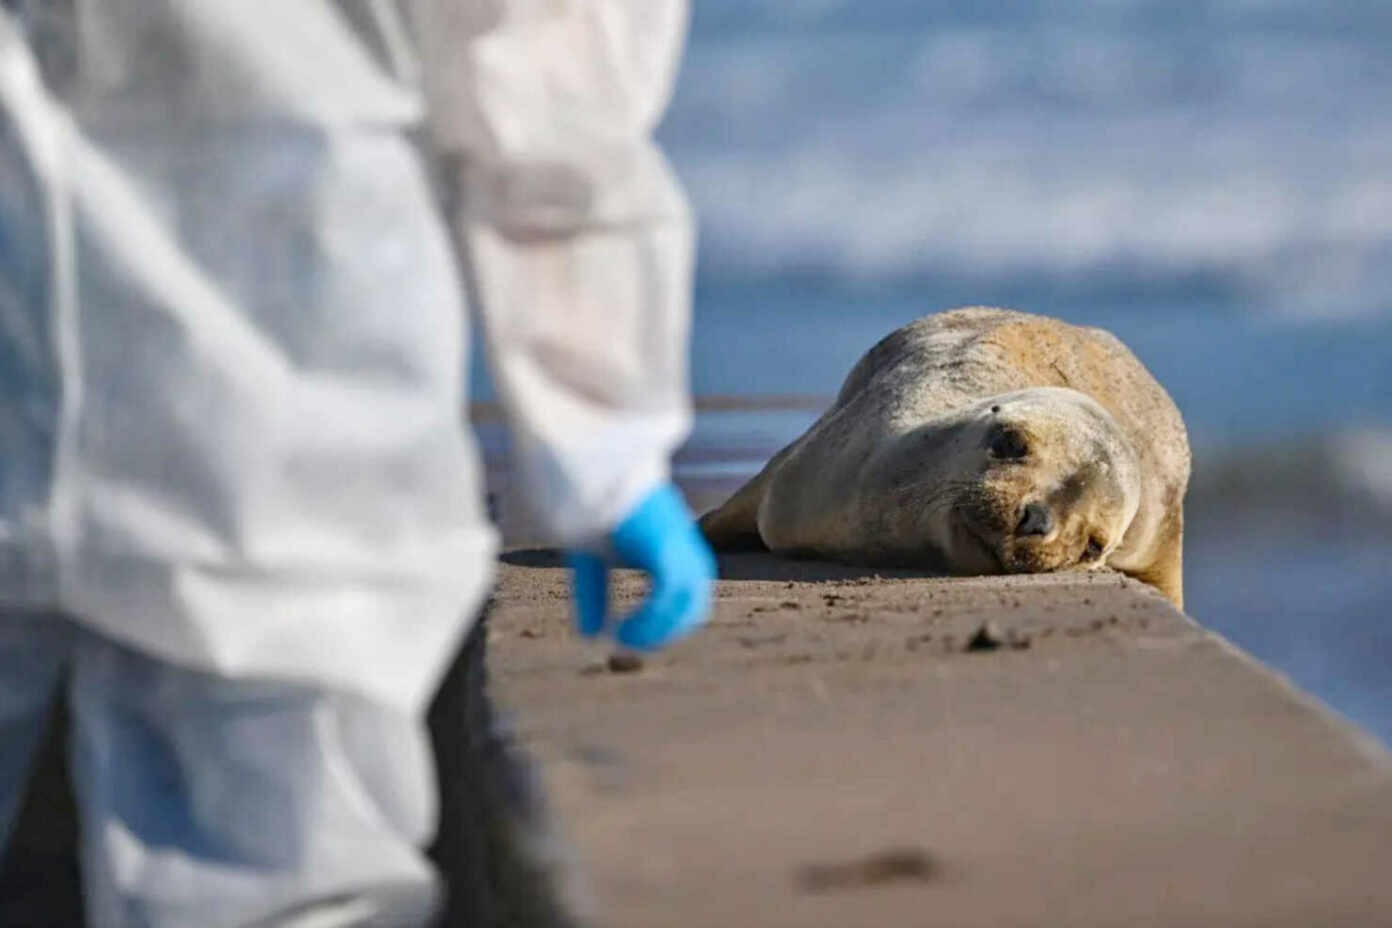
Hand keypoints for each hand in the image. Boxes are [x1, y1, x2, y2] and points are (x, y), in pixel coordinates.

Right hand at [567, 483, 715, 649]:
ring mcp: (675, 540)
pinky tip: (621, 633)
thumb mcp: (589, 556)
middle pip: (694, 601)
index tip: (630, 638)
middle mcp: (681, 541)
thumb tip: (591, 635)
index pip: (685, 593)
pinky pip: (669, 595)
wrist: (585, 460)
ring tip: (626, 642)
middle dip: (666, 630)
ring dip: (660, 630)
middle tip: (631, 644)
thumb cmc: (585, 500)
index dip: (662, 622)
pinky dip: (650, 621)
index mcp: (670, 540)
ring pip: (689, 602)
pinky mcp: (663, 542)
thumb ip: (595, 594)